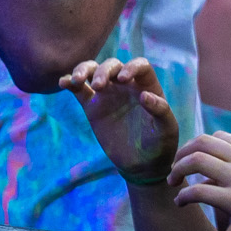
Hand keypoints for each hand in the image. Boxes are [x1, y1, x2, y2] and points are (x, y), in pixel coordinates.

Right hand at [60, 58, 181, 185]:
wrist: (142, 165)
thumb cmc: (160, 145)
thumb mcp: (167, 129)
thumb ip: (160, 110)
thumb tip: (143, 95)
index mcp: (146, 86)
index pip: (139, 65)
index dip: (131, 67)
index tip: (123, 79)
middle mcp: (126, 85)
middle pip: (112, 65)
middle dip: (103, 71)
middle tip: (99, 85)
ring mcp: (108, 94)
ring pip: (93, 71)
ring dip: (83, 70)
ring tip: (77, 81)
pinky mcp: (92, 107)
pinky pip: (79, 90)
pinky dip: (70, 82)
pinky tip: (63, 83)